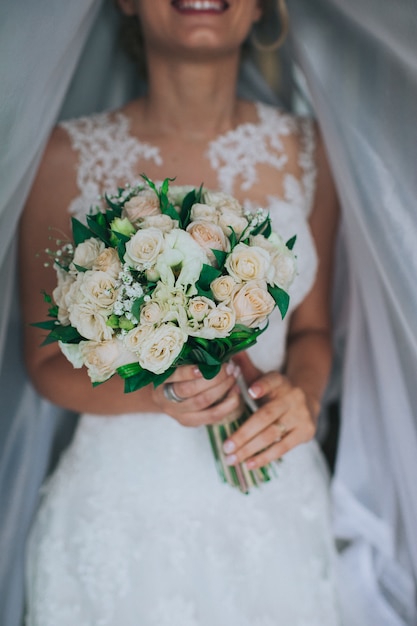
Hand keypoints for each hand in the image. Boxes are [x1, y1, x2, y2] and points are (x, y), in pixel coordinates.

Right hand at [152, 362, 241, 426]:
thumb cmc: (174, 373)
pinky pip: (212, 416)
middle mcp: (165, 398)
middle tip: (229, 367)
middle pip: (189, 390)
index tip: (203, 366)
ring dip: (223, 388)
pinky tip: (236, 392)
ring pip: (203, 402)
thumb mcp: (176, 363)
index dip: (188, 372)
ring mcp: (177, 413)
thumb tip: (215, 345)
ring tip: (234, 376)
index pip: (173, 376)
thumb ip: (191, 356)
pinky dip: (227, 404)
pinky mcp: (189, 422)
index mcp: (160, 379)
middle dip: (213, 378)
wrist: (163, 397)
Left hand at [222, 352, 317, 468]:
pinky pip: (282, 448)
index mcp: (280, 381)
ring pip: (272, 434)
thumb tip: (229, 352)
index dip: (262, 385)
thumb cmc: (274, 390)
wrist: (308, 399)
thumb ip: (245, 367)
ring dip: (250, 449)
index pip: (272, 381)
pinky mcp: (306, 432)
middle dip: (244, 433)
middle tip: (226, 446)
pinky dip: (264, 457)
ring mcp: (301, 416)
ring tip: (231, 458)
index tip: (251, 391)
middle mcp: (293, 397)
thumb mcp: (262, 377)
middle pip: (266, 416)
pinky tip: (248, 464)